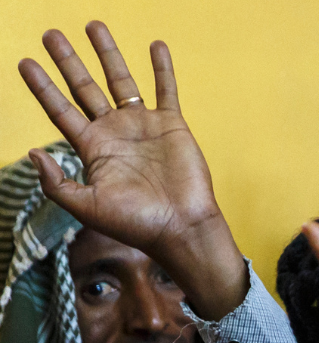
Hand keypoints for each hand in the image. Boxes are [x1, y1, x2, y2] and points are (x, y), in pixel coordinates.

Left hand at [17, 23, 247, 315]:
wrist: (181, 227)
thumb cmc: (135, 224)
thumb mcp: (86, 207)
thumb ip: (57, 182)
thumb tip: (32, 151)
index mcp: (92, 148)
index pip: (60, 110)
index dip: (41, 87)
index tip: (24, 61)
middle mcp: (115, 131)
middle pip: (85, 87)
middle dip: (67, 61)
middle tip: (51, 34)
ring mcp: (143, 125)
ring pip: (121, 80)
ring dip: (107, 53)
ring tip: (93, 26)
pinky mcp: (172, 124)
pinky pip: (166, 89)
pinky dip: (162, 68)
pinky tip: (156, 46)